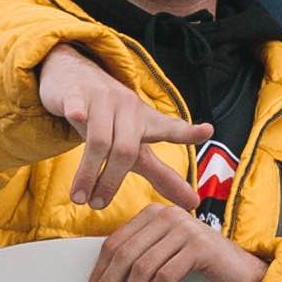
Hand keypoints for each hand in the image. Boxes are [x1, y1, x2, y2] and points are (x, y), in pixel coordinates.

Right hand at [36, 44, 207, 215]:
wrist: (75, 76)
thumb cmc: (111, 119)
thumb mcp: (138, 147)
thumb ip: (163, 176)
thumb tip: (193, 204)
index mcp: (148, 121)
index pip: (172, 129)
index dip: (188, 132)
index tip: (207, 131)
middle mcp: (129, 108)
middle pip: (127, 149)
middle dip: (112, 180)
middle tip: (99, 205)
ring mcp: (102, 99)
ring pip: (99, 138)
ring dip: (88, 171)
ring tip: (80, 197)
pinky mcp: (76, 93)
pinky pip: (78, 106)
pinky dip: (78, 113)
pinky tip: (75, 118)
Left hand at [80, 202, 262, 281]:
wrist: (244, 270)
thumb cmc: (201, 266)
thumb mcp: (165, 255)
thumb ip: (141, 258)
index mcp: (154, 213)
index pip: (116, 241)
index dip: (100, 270)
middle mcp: (167, 214)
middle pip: (126, 252)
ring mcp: (184, 228)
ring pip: (143, 265)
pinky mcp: (199, 246)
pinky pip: (166, 275)